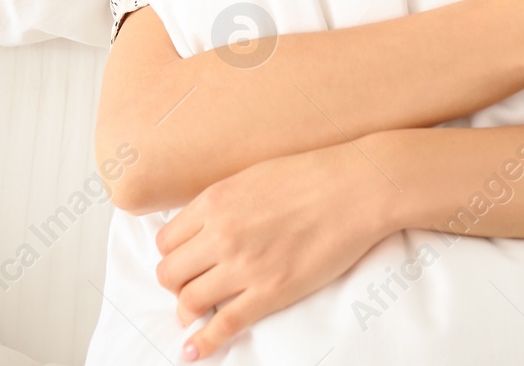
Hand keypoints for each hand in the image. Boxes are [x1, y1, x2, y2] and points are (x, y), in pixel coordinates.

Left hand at [154, 139, 395, 359]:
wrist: (357, 188)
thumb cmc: (313, 175)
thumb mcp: (253, 175)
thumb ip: (223, 202)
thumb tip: (203, 225)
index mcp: (215, 201)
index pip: (166, 241)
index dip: (172, 255)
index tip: (183, 261)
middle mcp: (222, 234)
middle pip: (171, 273)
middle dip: (176, 283)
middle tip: (190, 285)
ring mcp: (245, 266)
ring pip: (189, 301)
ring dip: (188, 310)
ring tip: (196, 313)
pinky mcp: (270, 292)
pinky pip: (224, 325)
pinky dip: (202, 343)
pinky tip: (193, 351)